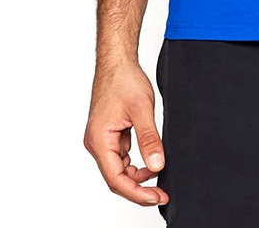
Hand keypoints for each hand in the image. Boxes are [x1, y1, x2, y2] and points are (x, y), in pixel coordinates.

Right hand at [83, 60, 169, 206]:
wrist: (117, 61)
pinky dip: (135, 161)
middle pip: (116, 177)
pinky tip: (150, 158)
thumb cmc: (123, 79)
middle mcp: (97, 143)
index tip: (156, 196)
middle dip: (139, 188)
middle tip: (161, 193)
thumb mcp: (142, 109)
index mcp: (99, 140)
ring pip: (119, 168)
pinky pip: (121, 156)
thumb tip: (157, 165)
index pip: (116, 179)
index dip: (137, 192)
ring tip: (159, 174)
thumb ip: (149, 139)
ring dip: (138, 175)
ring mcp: (103, 139)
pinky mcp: (110, 134)